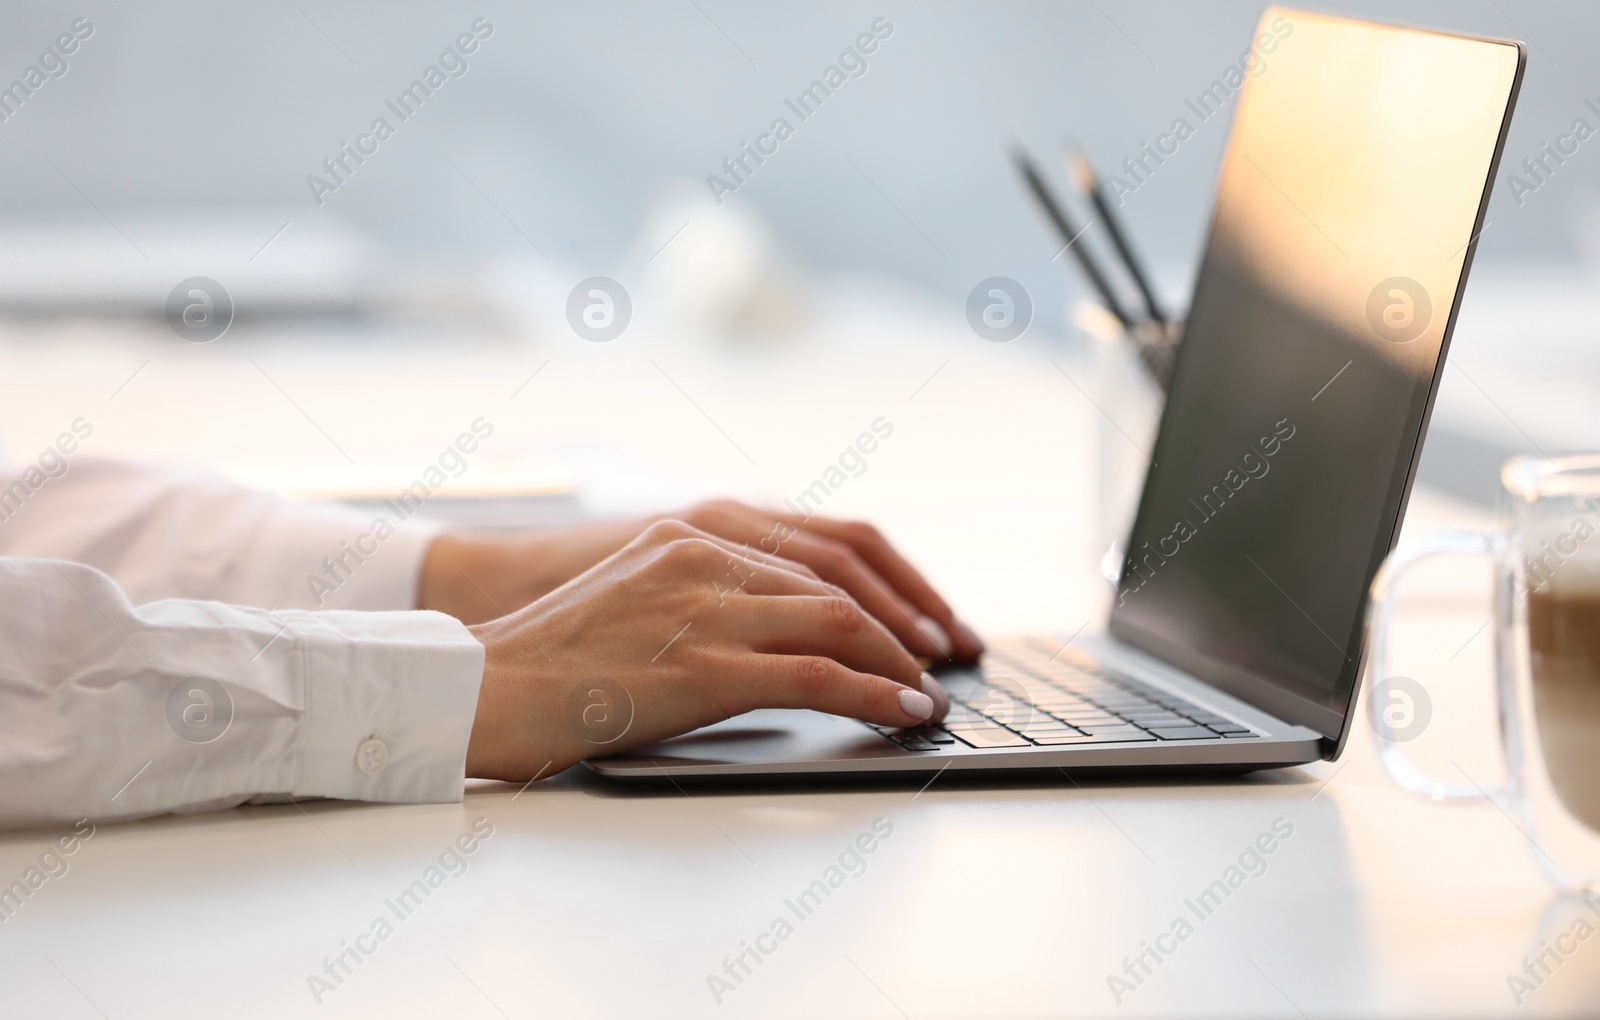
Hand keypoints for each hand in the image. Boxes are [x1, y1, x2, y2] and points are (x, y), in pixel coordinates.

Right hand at [421, 499, 982, 661]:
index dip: (890, 580)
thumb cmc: (549, 660)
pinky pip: (816, 676)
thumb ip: (700, 594)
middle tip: (950, 652)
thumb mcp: (633, 598)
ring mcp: (704, 607)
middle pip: (843, 574)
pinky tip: (904, 713)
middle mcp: (706, 556)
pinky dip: (874, 694)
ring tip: (932, 691)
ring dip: (899, 660)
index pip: (824, 542)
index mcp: (693, 534)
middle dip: (909, 617)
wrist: (478, 688)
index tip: (924, 615)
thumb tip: (773, 631)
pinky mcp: (702, 667)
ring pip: (839, 620)